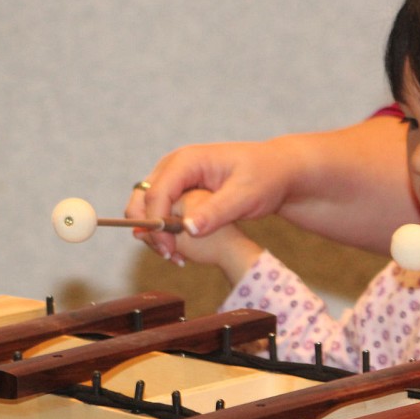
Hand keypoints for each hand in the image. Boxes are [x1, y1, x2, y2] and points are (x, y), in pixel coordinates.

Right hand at [126, 140, 299, 262]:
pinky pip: (160, 213)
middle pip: (142, 200)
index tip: (168, 250)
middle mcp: (174, 166)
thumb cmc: (266, 177)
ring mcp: (174, 178)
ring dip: (156, 234)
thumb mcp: (245, 195)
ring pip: (147, 208)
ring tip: (177, 257)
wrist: (277, 171)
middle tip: (170, 256)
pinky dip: (165, 232)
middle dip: (150, 230)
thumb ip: (217, 212)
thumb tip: (187, 229)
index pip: (155, 194)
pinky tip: (182, 251)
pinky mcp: (180, 191)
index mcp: (186, 161)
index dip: (156, 225)